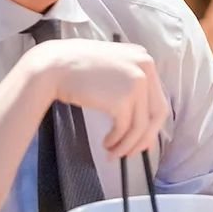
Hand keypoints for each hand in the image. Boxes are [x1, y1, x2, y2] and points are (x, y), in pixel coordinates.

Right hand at [22, 39, 168, 159]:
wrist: (54, 65)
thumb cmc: (77, 68)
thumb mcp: (112, 67)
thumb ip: (129, 85)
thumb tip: (141, 121)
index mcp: (144, 58)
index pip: (158, 97)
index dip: (152, 123)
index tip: (143, 139)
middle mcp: (145, 68)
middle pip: (157, 112)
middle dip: (144, 137)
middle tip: (131, 152)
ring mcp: (136, 83)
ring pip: (141, 125)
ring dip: (128, 144)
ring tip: (113, 153)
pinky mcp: (122, 99)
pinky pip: (125, 129)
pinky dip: (117, 141)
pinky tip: (106, 144)